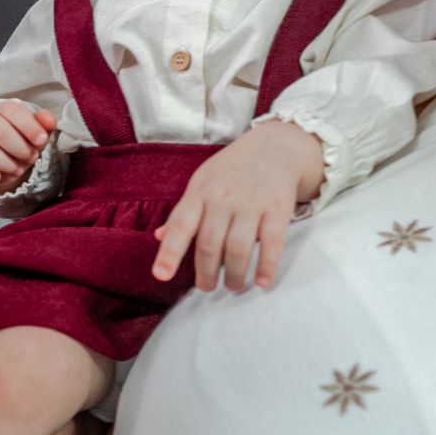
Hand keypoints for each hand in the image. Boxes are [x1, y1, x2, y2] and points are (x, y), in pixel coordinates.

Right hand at [0, 102, 57, 192]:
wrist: (0, 150)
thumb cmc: (20, 137)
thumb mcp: (35, 129)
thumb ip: (44, 123)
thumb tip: (50, 121)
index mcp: (2, 109)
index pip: (14, 112)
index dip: (30, 127)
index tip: (41, 140)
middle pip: (1, 133)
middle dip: (21, 150)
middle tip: (30, 158)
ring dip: (8, 165)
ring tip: (18, 169)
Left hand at [152, 121, 323, 291]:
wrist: (274, 147)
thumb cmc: (231, 170)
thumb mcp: (201, 183)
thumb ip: (183, 213)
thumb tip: (158, 236)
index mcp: (199, 192)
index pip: (180, 226)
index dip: (169, 252)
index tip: (161, 275)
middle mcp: (223, 198)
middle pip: (210, 244)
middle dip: (207, 273)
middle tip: (207, 287)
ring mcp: (251, 203)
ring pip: (239, 248)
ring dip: (235, 275)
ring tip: (234, 286)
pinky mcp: (278, 208)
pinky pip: (272, 243)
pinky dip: (267, 266)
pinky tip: (262, 281)